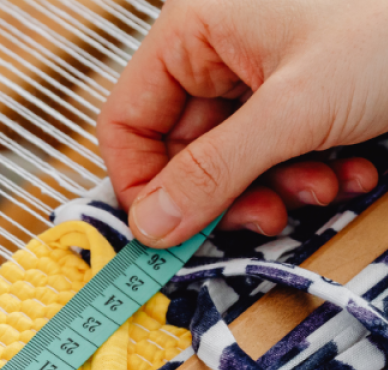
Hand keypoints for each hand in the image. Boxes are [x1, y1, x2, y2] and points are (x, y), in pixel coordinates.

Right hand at [97, 0, 387, 245]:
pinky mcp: (304, 89)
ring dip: (276, 188)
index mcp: (195, 29)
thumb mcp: (296, 109)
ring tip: (323, 188)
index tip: (167, 233)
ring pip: (235, 157)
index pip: (127, 122)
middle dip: (231, 192)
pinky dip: (308, 171)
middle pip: (185, 148)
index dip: (142, 184)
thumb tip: (152, 223)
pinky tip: (348, 169)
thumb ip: (214, 172)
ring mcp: (265, 68)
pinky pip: (278, 149)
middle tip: (264, 218)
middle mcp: (222, 46)